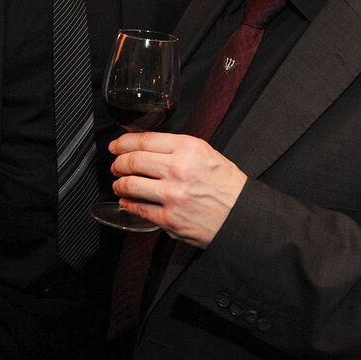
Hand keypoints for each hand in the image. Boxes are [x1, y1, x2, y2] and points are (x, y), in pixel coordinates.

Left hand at [109, 132, 247, 247]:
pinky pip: (140, 209)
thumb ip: (178, 149)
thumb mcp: (207, 154)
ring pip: (131, 184)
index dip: (123, 142)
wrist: (244, 216)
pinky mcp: (170, 218)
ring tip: (119, 184)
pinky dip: (129, 205)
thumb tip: (148, 147)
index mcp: (188, 149)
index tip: (116, 145)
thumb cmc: (229, 186)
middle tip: (116, 165)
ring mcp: (172, 195)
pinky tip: (128, 202)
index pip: (144, 140)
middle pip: (133, 161)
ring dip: (120, 184)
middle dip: (118, 163)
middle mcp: (178, 169)